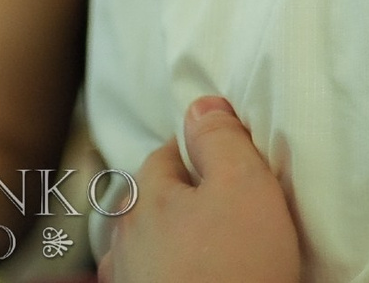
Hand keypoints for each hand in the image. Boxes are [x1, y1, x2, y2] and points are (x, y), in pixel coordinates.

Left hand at [98, 99, 299, 282]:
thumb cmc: (235, 267)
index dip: (200, 151)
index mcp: (145, 197)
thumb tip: (201, 104)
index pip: (166, 153)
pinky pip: (149, 280)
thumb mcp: (245, 185)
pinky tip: (192, 278)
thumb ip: (222, 139)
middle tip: (220, 205)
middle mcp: (123, 240)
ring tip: (205, 250)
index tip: (229, 161)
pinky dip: (167, 276)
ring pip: (143, 248)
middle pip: (148, 202)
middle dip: (177, 199)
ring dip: (166, 244)